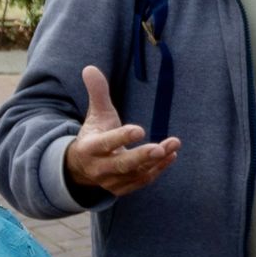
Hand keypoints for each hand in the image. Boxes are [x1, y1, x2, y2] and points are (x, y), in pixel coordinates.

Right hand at [62, 64, 180, 195]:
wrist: (82, 167)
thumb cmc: (94, 134)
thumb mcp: (96, 114)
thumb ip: (97, 92)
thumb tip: (90, 68)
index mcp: (90, 148)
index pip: (106, 143)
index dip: (122, 137)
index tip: (140, 129)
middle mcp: (99, 168)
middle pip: (122, 164)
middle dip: (142, 157)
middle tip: (159, 148)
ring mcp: (111, 181)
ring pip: (136, 173)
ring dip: (156, 161)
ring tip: (174, 145)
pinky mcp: (122, 188)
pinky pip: (142, 181)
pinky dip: (157, 170)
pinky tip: (170, 155)